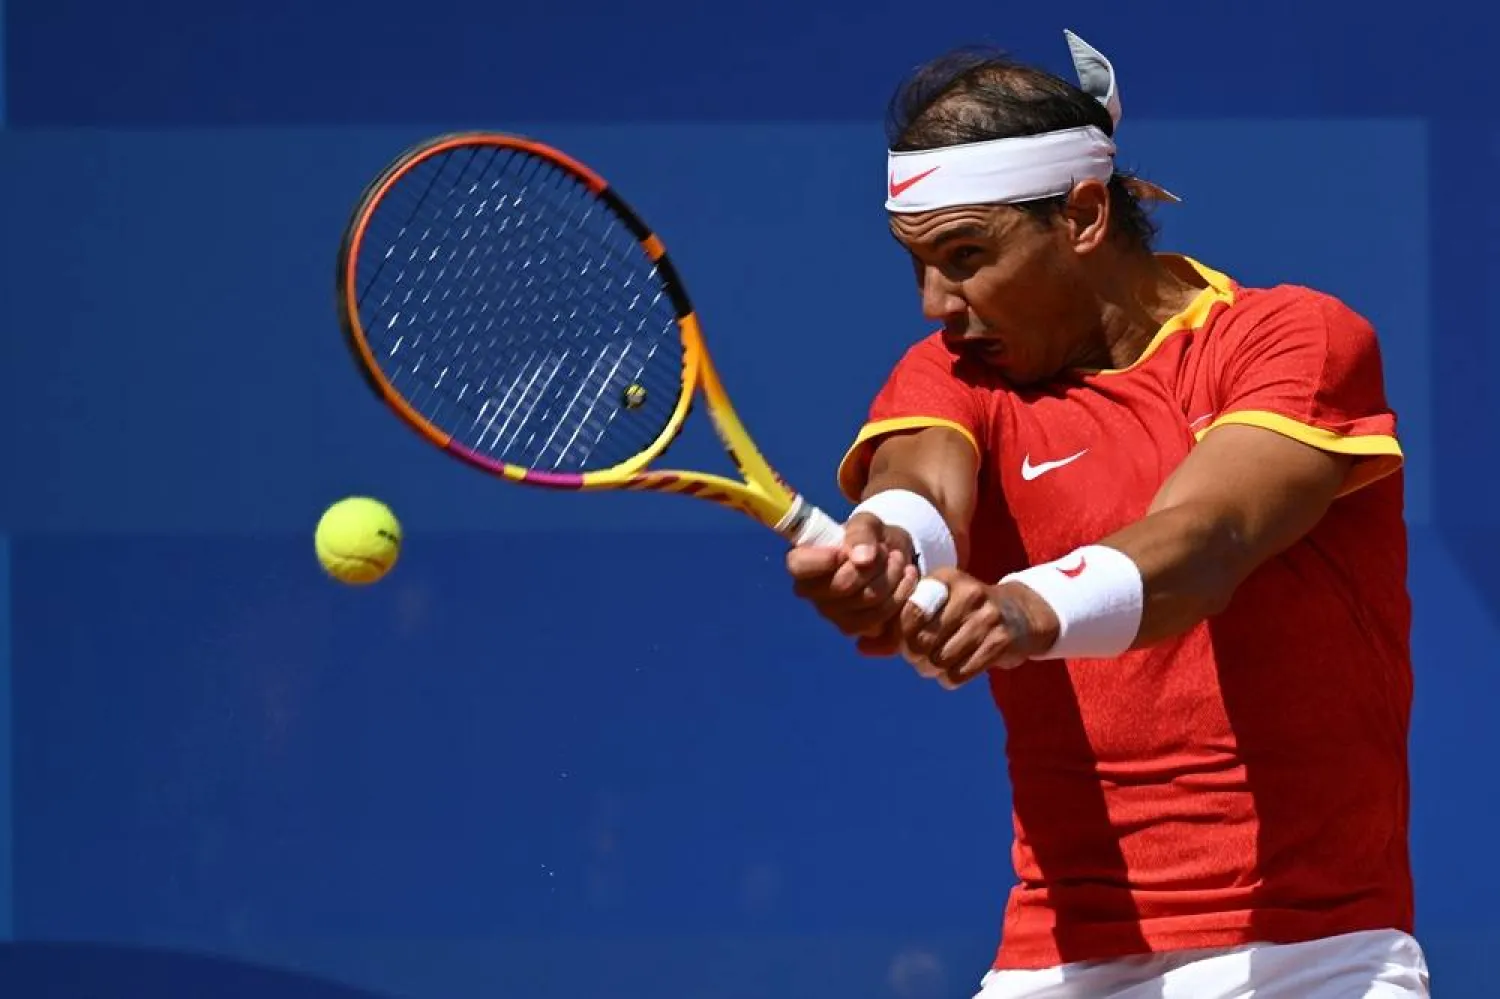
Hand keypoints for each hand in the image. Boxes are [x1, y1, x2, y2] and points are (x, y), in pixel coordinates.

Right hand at [785, 511, 920, 654]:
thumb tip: (862, 558)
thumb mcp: (867, 524)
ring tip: (898, 560)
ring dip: (891, 577)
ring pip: (867, 600)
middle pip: (842, 584)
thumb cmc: (869, 538)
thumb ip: (861, 534)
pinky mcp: (854, 629)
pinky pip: (881, 617)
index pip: (799, 565)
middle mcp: (811, 592)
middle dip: (874, 564)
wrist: (891, 558)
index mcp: (803, 562)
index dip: (824, 559)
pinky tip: (906, 578)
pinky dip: (900, 595)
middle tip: (886, 551)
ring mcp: (831, 614)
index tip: (846, 550)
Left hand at [898, 569, 1059, 688]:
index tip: (905, 642)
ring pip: (941, 659)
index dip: (901, 634)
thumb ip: (901, 621)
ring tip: (934, 666)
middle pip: (923, 639)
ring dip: (932, 670)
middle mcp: (968, 593)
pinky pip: (961, 672)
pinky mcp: (1001, 641)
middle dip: (914, 657)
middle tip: (919, 659)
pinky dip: (950, 679)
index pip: (910, 611)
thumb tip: (864, 646)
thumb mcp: (938, 603)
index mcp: (946, 578)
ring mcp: (988, 617)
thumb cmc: (965, 612)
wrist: (1020, 615)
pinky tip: (951, 673)